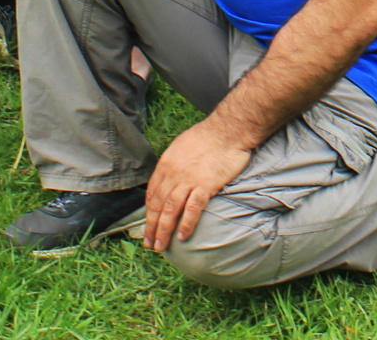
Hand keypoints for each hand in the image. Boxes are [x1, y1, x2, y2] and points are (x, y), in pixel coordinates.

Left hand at [143, 117, 253, 251]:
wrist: (227, 130)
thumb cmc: (207, 136)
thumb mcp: (181, 146)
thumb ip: (174, 163)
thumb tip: (171, 177)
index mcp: (166, 164)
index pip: (152, 193)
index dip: (148, 213)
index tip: (148, 226)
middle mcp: (173, 174)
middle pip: (158, 205)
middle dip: (152, 227)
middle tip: (150, 243)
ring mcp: (188, 180)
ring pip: (171, 210)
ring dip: (164, 230)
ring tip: (161, 246)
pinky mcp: (205, 185)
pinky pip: (192, 209)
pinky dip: (186, 224)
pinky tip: (182, 236)